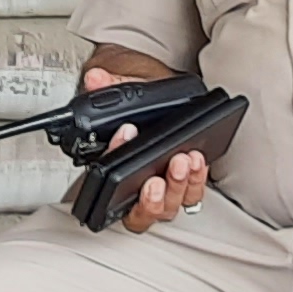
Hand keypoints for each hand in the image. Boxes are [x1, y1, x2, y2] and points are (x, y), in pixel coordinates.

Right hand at [74, 64, 208, 233]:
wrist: (165, 109)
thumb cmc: (145, 111)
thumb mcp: (129, 94)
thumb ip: (111, 85)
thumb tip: (95, 79)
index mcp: (112, 171)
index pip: (106, 178)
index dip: (113, 157)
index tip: (125, 133)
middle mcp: (135, 190)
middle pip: (140, 212)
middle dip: (150, 198)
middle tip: (156, 178)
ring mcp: (161, 192)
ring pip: (166, 208)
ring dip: (176, 188)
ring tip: (183, 162)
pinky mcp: (185, 188)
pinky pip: (191, 197)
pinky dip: (195, 182)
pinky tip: (198, 161)